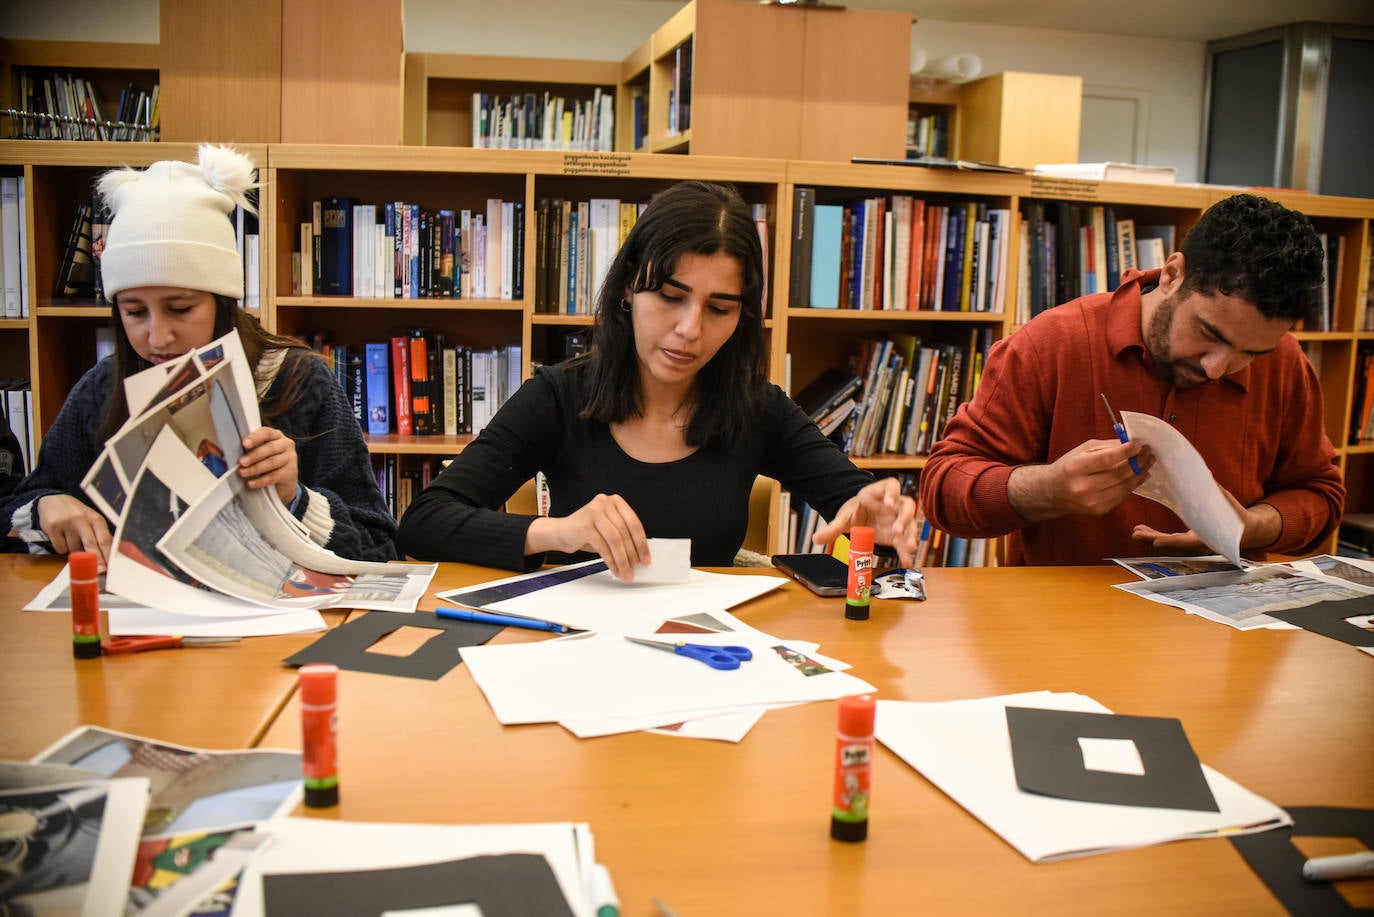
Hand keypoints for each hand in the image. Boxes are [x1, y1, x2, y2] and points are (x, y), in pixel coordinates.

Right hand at [37, 494, 112, 569]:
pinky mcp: (53, 527)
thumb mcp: (92, 520)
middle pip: (91, 545)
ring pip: (74, 550)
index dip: (108, 555)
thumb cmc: (77, 514)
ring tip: (73, 541)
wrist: (53, 500)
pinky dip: (62, 549)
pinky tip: (62, 538)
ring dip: (75, 553)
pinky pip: (60, 548)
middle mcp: (82, 520)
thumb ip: (100, 536)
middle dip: (96, 561)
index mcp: (96, 519)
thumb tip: (109, 557)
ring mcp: (67, 523)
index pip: (105, 540)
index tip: (110, 567)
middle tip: (99, 572)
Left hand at [239, 427, 299, 504]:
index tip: (244, 444)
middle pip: (270, 448)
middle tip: (241, 462)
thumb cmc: (268, 462)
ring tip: (243, 473)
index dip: (255, 437)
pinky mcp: (290, 472)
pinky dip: (260, 481)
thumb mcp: (261, 452)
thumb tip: (230, 452)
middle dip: (254, 455)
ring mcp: (290, 458)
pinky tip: (251, 483)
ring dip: (255, 468)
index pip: (266, 433)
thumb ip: (251, 449)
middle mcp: (286, 444)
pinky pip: (274, 476)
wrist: (284, 480)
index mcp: (276, 436)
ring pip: (272, 462)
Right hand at [525, 493, 650, 581]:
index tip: (645, 558)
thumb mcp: (609, 530)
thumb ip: (624, 537)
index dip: (641, 543)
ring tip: (625, 572)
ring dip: (622, 560)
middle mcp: (605, 503)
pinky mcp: (585, 525)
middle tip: (635, 569)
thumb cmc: (586, 532)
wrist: (560, 532)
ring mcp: (594, 512)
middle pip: (625, 533)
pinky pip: (603, 547)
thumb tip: (640, 556)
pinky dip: (610, 561)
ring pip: (615, 540)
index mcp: (616, 501)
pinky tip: (614, 569)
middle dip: (632, 555)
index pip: (634, 523)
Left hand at [812, 478, 918, 566]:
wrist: (858, 518)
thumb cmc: (855, 511)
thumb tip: (816, 538)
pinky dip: (905, 552)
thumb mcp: (843, 517)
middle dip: (904, 518)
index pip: (892, 486)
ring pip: (910, 524)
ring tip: (908, 547)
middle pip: (907, 506)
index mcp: (879, 493)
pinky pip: (904, 542)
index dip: (892, 494)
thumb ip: (832, 528)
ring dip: (910, 535)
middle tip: (897, 530)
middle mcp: (894, 504)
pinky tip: (906, 561)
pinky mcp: (898, 534)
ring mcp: (898, 519)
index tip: (888, 504)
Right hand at [1008, 438, 1150, 522]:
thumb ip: (1107, 447)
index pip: (1105, 460)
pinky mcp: (1100, 510)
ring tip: (1147, 462)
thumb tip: (1131, 444)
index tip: (1139, 445)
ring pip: (1125, 486)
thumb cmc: (1069, 467)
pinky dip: (1133, 484)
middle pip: (1119, 474)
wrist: (1052, 492)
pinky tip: (1138, 475)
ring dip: (1140, 473)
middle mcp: (1083, 487)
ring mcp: (1092, 501)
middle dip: (1138, 461)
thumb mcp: (1082, 451)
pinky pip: (1122, 495)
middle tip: (1149, 452)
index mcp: (1076, 468)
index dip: (1125, 452)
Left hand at [1132, 488, 1279, 555]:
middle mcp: (1199, 544)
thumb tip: (1204, 473)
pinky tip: (1141, 530)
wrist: (1244, 531)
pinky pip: (1170, 540)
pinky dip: (1156, 535)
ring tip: (1135, 531)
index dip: (1172, 542)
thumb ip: (1214, 491)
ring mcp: (1193, 544)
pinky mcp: (1189, 540)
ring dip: (1151, 537)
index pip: (1188, 542)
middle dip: (1154, 539)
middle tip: (1136, 534)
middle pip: (1174, 544)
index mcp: (1208, 537)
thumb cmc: (1235, 515)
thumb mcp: (1225, 502)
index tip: (1157, 542)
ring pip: (1170, 543)